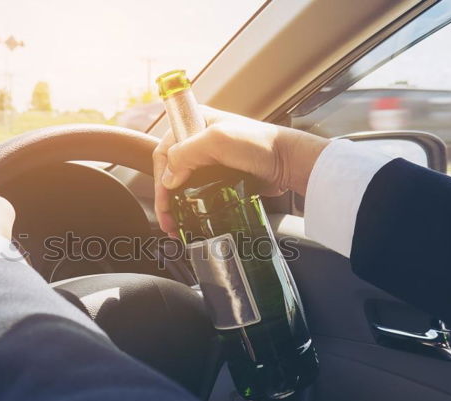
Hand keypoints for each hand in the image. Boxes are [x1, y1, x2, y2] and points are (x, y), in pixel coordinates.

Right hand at [153, 105, 329, 235]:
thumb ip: (186, 154)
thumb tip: (168, 179)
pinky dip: (192, 208)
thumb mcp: (217, 140)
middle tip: (168, 221)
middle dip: (166, 198)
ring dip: (177, 206)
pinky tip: (190, 221)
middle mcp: (199, 140)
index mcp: (195, 123)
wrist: (290, 162)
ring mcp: (211, 160)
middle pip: (171, 171)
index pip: (164, 152)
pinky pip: (199, 194)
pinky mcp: (221, 177)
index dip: (161, 178)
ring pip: (183, 185)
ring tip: (176, 226)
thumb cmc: (260, 144)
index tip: (165, 201)